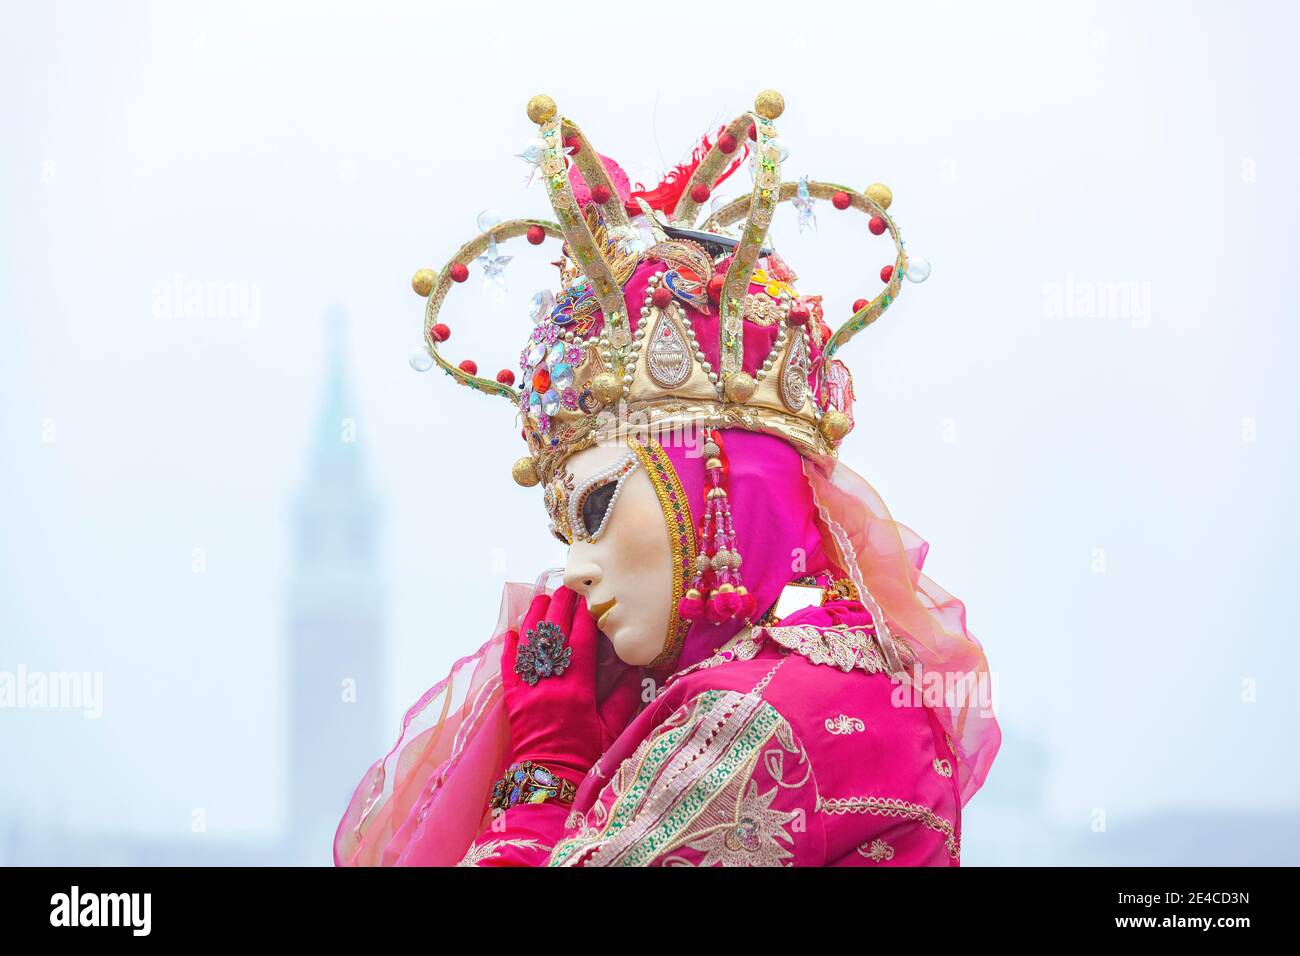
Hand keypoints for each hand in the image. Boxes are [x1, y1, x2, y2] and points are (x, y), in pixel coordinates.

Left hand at [500, 586, 641, 782]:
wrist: (549, 781)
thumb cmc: (585, 757)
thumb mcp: (612, 728)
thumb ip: (622, 696)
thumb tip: (633, 666)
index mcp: (576, 689)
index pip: (580, 640)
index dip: (585, 615)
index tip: (591, 596)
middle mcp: (549, 684)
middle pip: (553, 634)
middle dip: (561, 606)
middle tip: (568, 586)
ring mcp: (527, 690)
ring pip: (528, 644)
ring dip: (535, 617)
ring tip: (543, 597)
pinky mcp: (512, 699)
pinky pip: (508, 666)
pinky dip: (510, 646)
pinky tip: (514, 630)